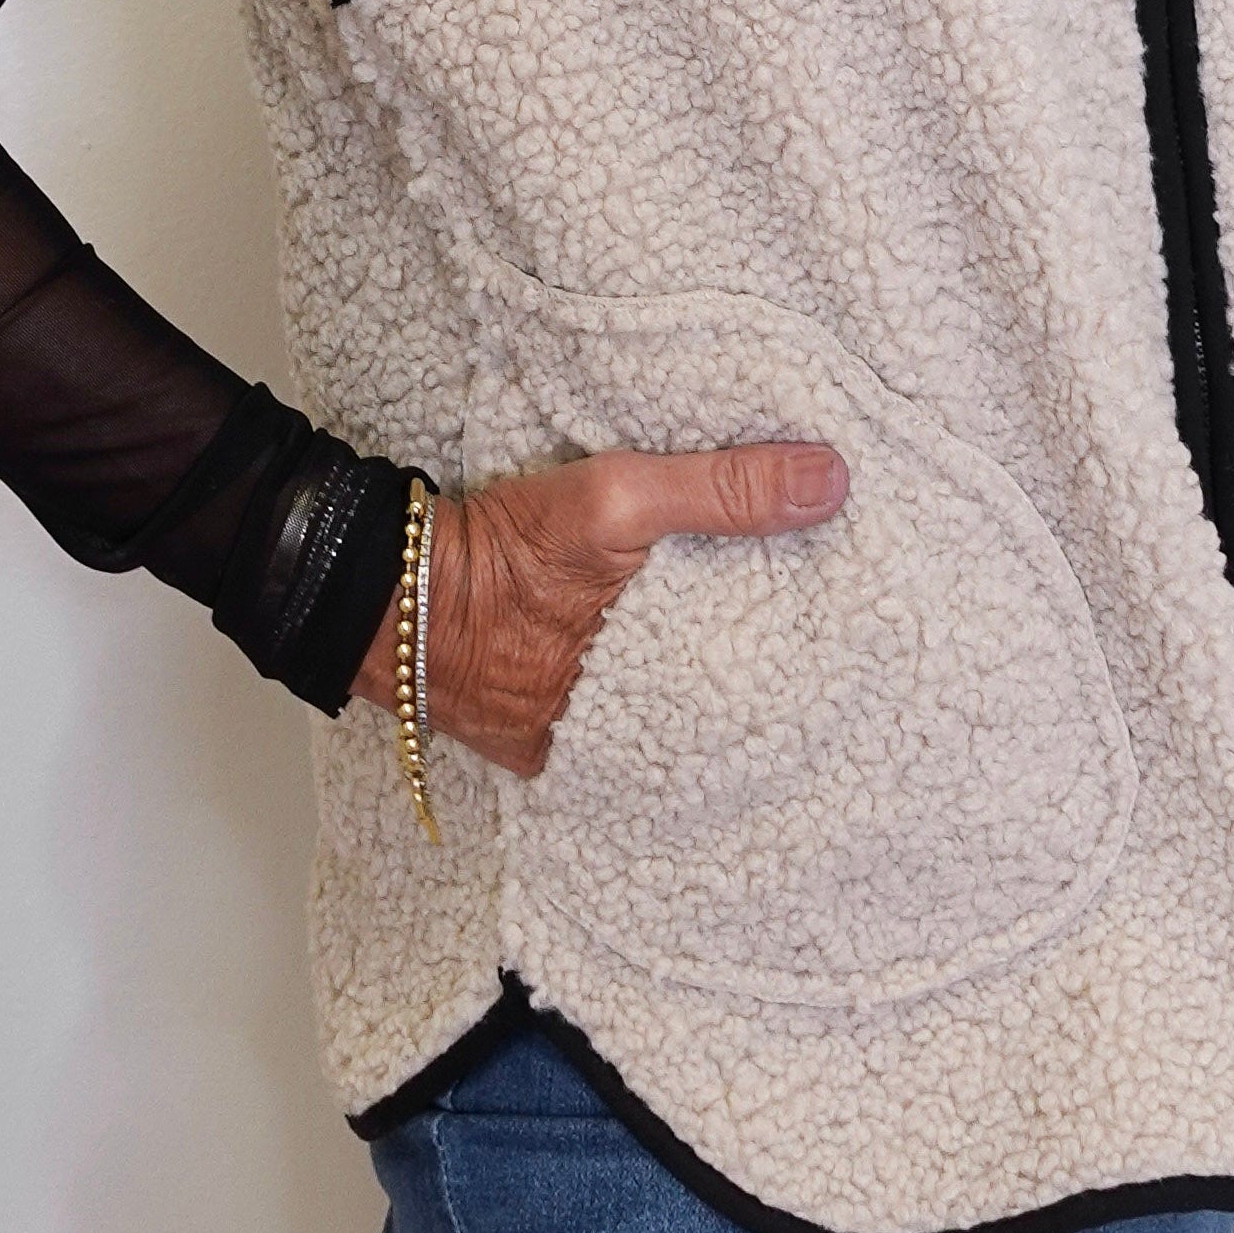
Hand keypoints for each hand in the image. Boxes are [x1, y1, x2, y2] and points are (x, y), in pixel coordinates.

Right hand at [354, 442, 850, 780]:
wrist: (390, 590)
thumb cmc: (503, 546)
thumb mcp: (619, 499)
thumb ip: (724, 491)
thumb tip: (832, 480)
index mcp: (655, 675)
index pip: (755, 677)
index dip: (797, 651)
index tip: (843, 625)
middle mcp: (622, 730)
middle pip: (711, 709)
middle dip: (750, 682)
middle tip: (809, 658)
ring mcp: (579, 747)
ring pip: (662, 727)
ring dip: (691, 698)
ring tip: (744, 671)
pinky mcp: (539, 752)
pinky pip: (606, 742)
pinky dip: (634, 715)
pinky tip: (664, 687)